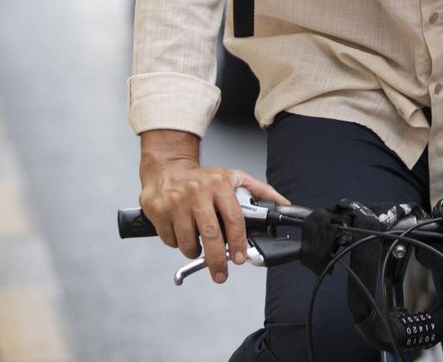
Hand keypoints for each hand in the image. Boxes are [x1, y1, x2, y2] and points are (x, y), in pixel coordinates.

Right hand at [138, 154, 288, 283]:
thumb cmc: (203, 177)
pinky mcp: (158, 211)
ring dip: (195, 251)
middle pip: (211, 236)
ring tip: (199, 244)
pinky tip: (182, 232)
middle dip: (218, 261)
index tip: (241, 257)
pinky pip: (170, 240)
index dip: (239, 242)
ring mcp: (175, 203)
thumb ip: (260, 191)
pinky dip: (177, 243)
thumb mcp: (233, 177)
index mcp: (219, 185)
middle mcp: (197, 193)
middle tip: (221, 274)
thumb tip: (284, 204)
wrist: (167, 168)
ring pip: (188, 242)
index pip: (233, 219)